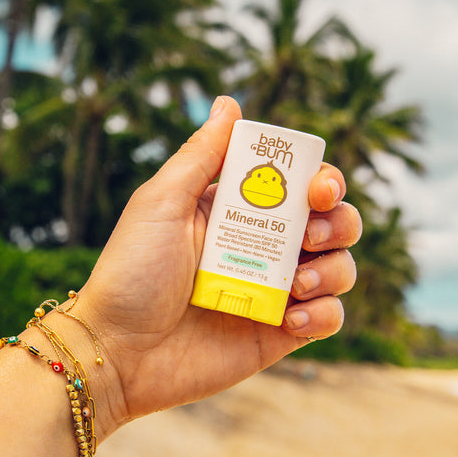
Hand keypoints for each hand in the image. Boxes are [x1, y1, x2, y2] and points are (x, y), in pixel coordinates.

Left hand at [75, 96, 361, 425]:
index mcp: (237, 212)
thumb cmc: (130, 274)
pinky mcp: (280, 335)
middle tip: (312, 233)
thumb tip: (229, 103)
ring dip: (335, 269)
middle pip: (332, 223)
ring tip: (297, 283)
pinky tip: (294, 317)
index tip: (316, 190)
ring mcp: (274, 293)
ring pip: (340, 268)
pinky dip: (326, 313)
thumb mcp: (161, 203)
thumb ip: (201, 156)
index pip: (299, 185)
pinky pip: (329, 319)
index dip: (321, 181)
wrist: (117, 352)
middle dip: (339, 221)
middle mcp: (263, 249)